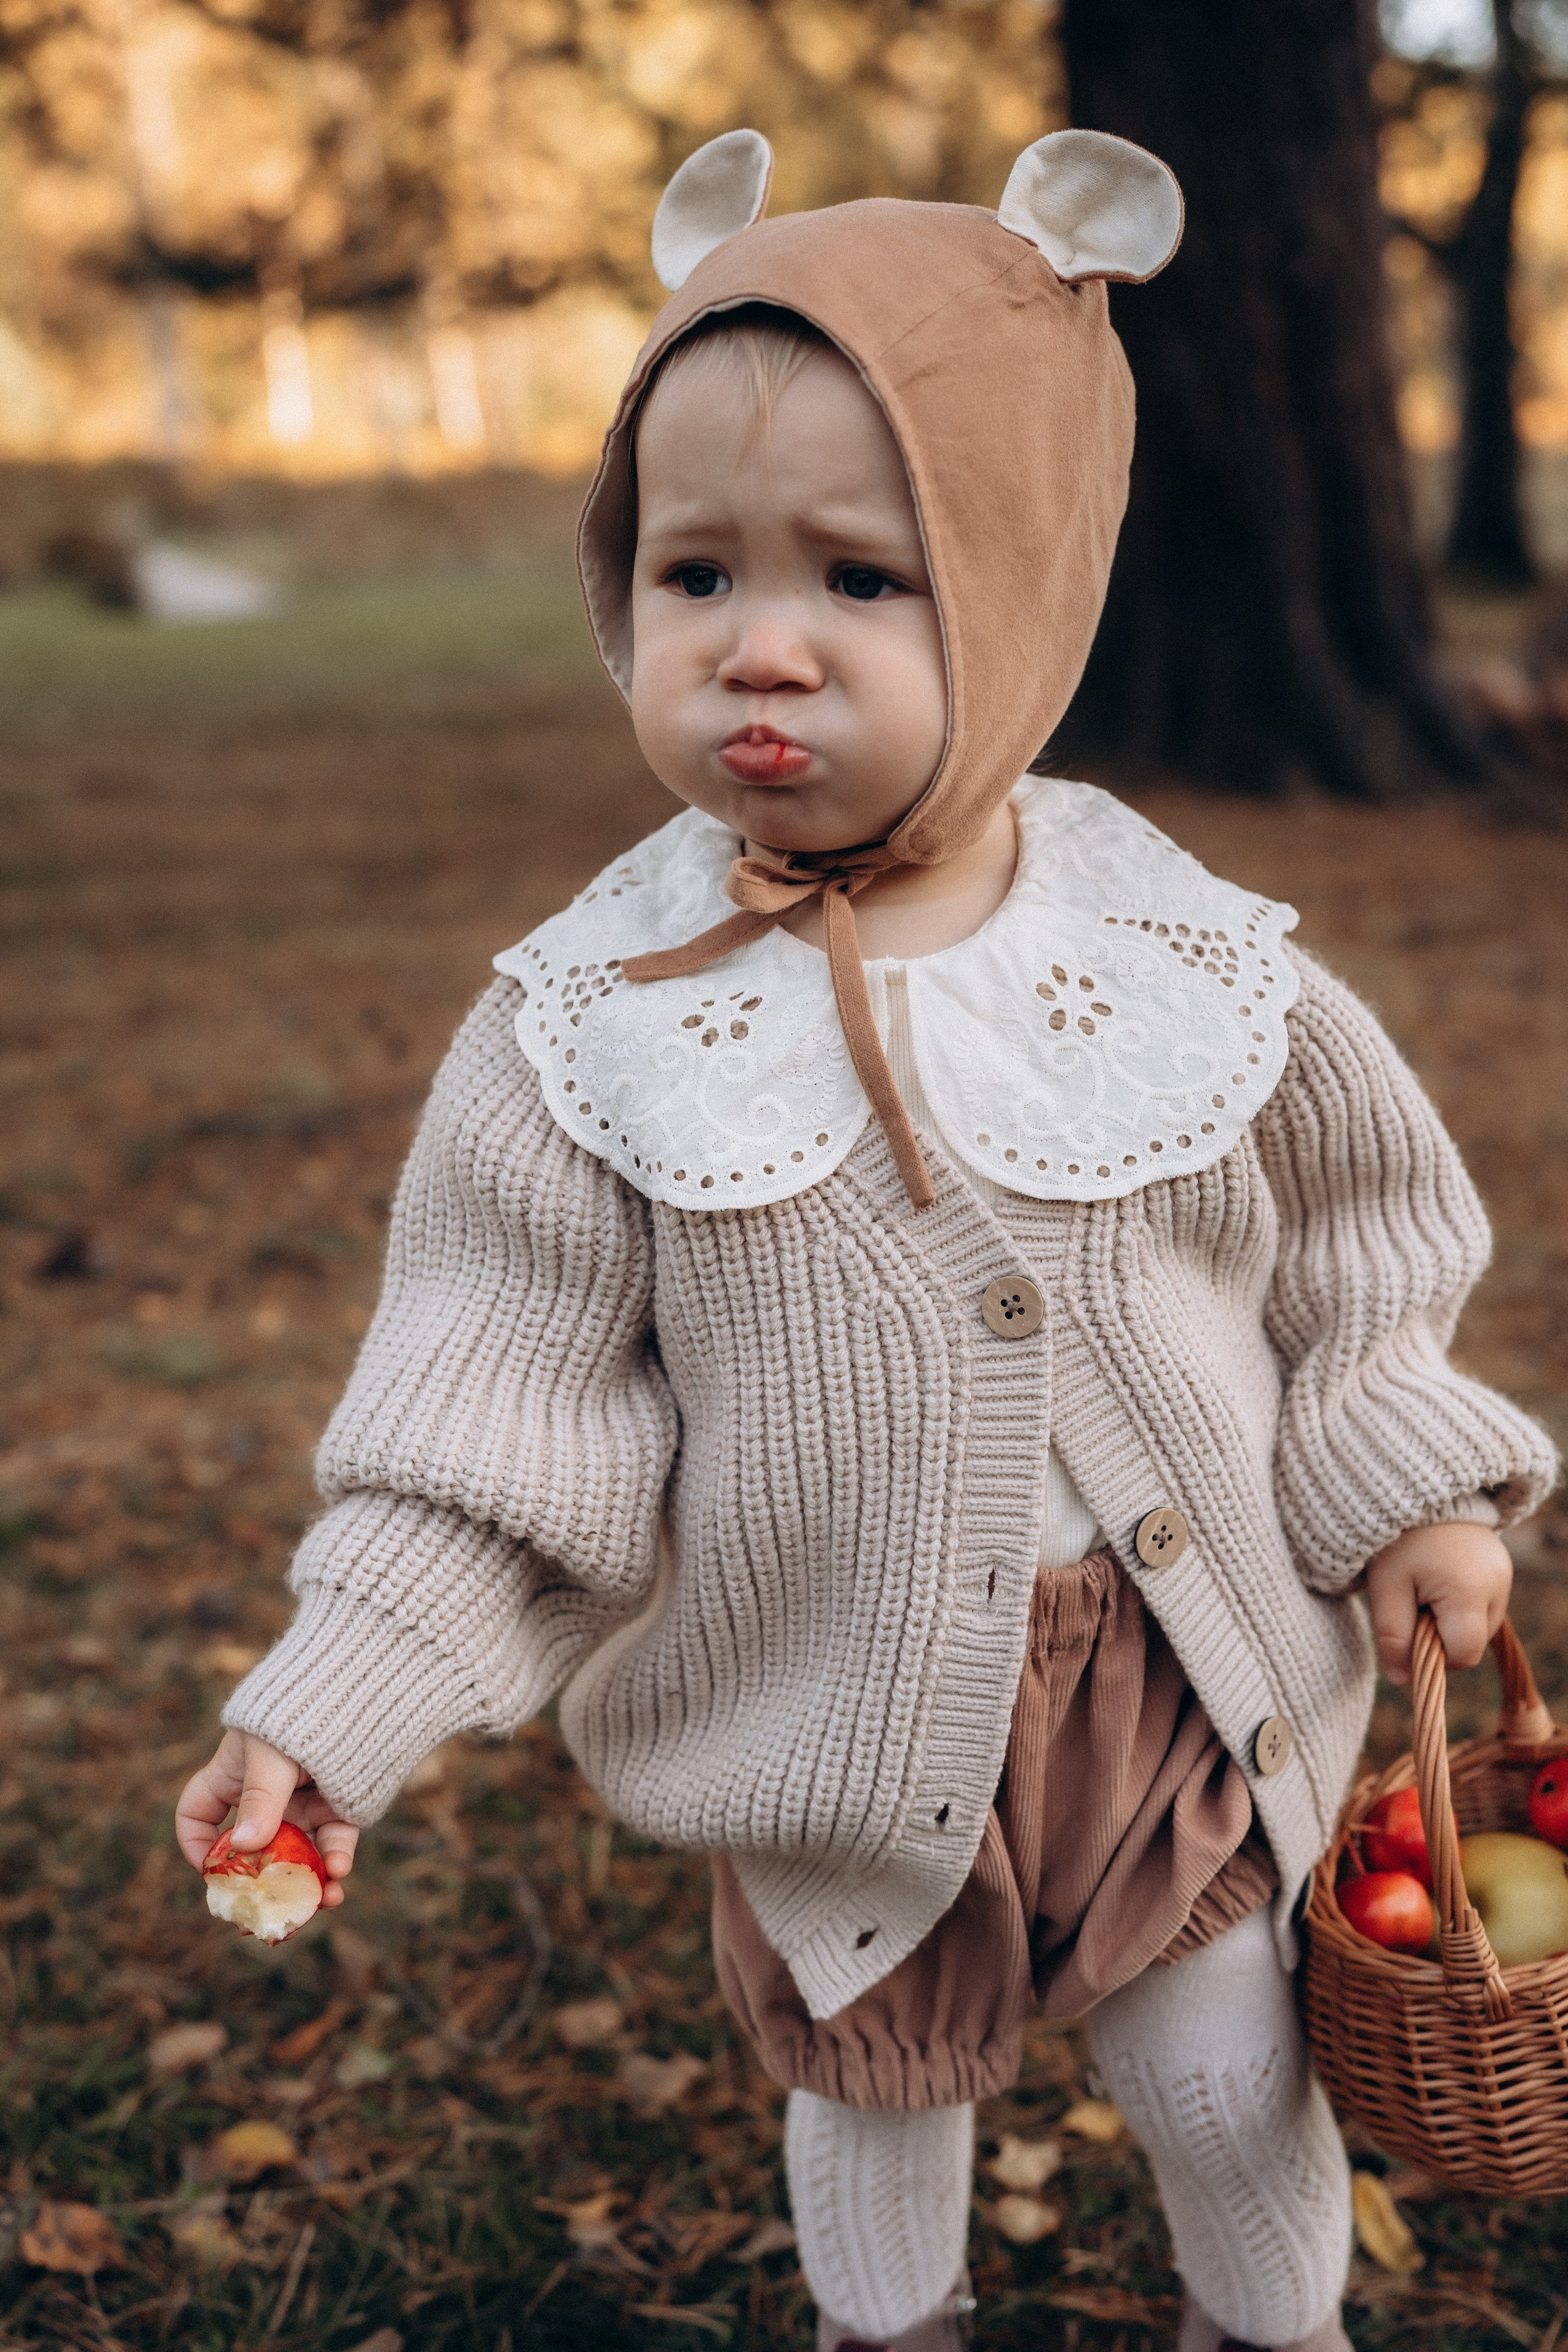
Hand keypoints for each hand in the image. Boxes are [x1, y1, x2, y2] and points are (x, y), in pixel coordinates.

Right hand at [176, 1730, 358, 1906]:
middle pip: (253, 1852)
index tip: (213, 1872)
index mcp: (233, 1776)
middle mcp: (265, 1797)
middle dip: (261, 1884)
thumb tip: (243, 1848)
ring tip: (321, 1901)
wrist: (359, 1688)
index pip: (198, 1814)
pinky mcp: (337, 1807)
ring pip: (297, 1856)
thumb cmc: (301, 1712)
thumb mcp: (272, 1754)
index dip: (198, 1846)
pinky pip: (332, 1843)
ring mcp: (301, 1804)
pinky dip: (335, 1861)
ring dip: (306, 1883)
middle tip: (269, 1913)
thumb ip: (260, 1799)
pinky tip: (338, 1872)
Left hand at [1364, 1521, 1512, 1687]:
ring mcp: (1504, 1574)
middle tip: (1414, 1600)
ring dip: (1452, 1618)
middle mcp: (1497, 1584)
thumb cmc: (1397, 1539)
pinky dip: (1461, 1601)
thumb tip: (1403, 1681)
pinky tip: (1441, 1575)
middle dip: (1442, 1634)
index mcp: (1469, 1591)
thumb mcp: (1386, 1587)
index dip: (1434, 1655)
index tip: (1410, 1628)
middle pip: (1473, 1641)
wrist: (1416, 1489)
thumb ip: (1393, 1637)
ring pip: (1480, 1624)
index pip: (1463, 1655)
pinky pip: (1484, 1602)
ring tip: (1427, 1583)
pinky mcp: (1502, 1566)